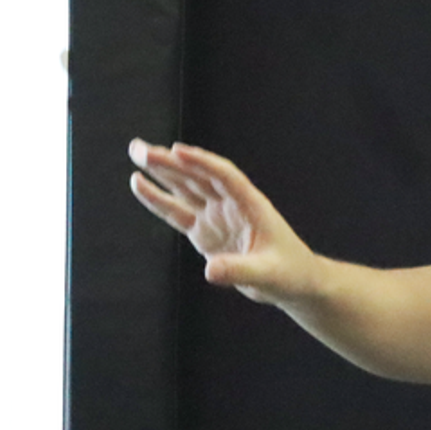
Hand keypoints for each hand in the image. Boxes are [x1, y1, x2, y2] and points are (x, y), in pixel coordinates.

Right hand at [128, 138, 316, 304]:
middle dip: (170, 162)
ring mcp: (217, 216)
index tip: (177, 150)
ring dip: (162, 171)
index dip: (202, 163)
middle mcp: (232, 205)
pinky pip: (178, 212)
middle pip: (199, 176)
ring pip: (186, 188)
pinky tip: (140, 184)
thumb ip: (239, 271)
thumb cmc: (288, 274)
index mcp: (252, 205)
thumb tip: (210, 271)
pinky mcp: (205, 231)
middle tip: (140, 149)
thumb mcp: (267, 274)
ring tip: (137, 153)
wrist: (293, 280)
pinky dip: (159, 199)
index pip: (225, 177)